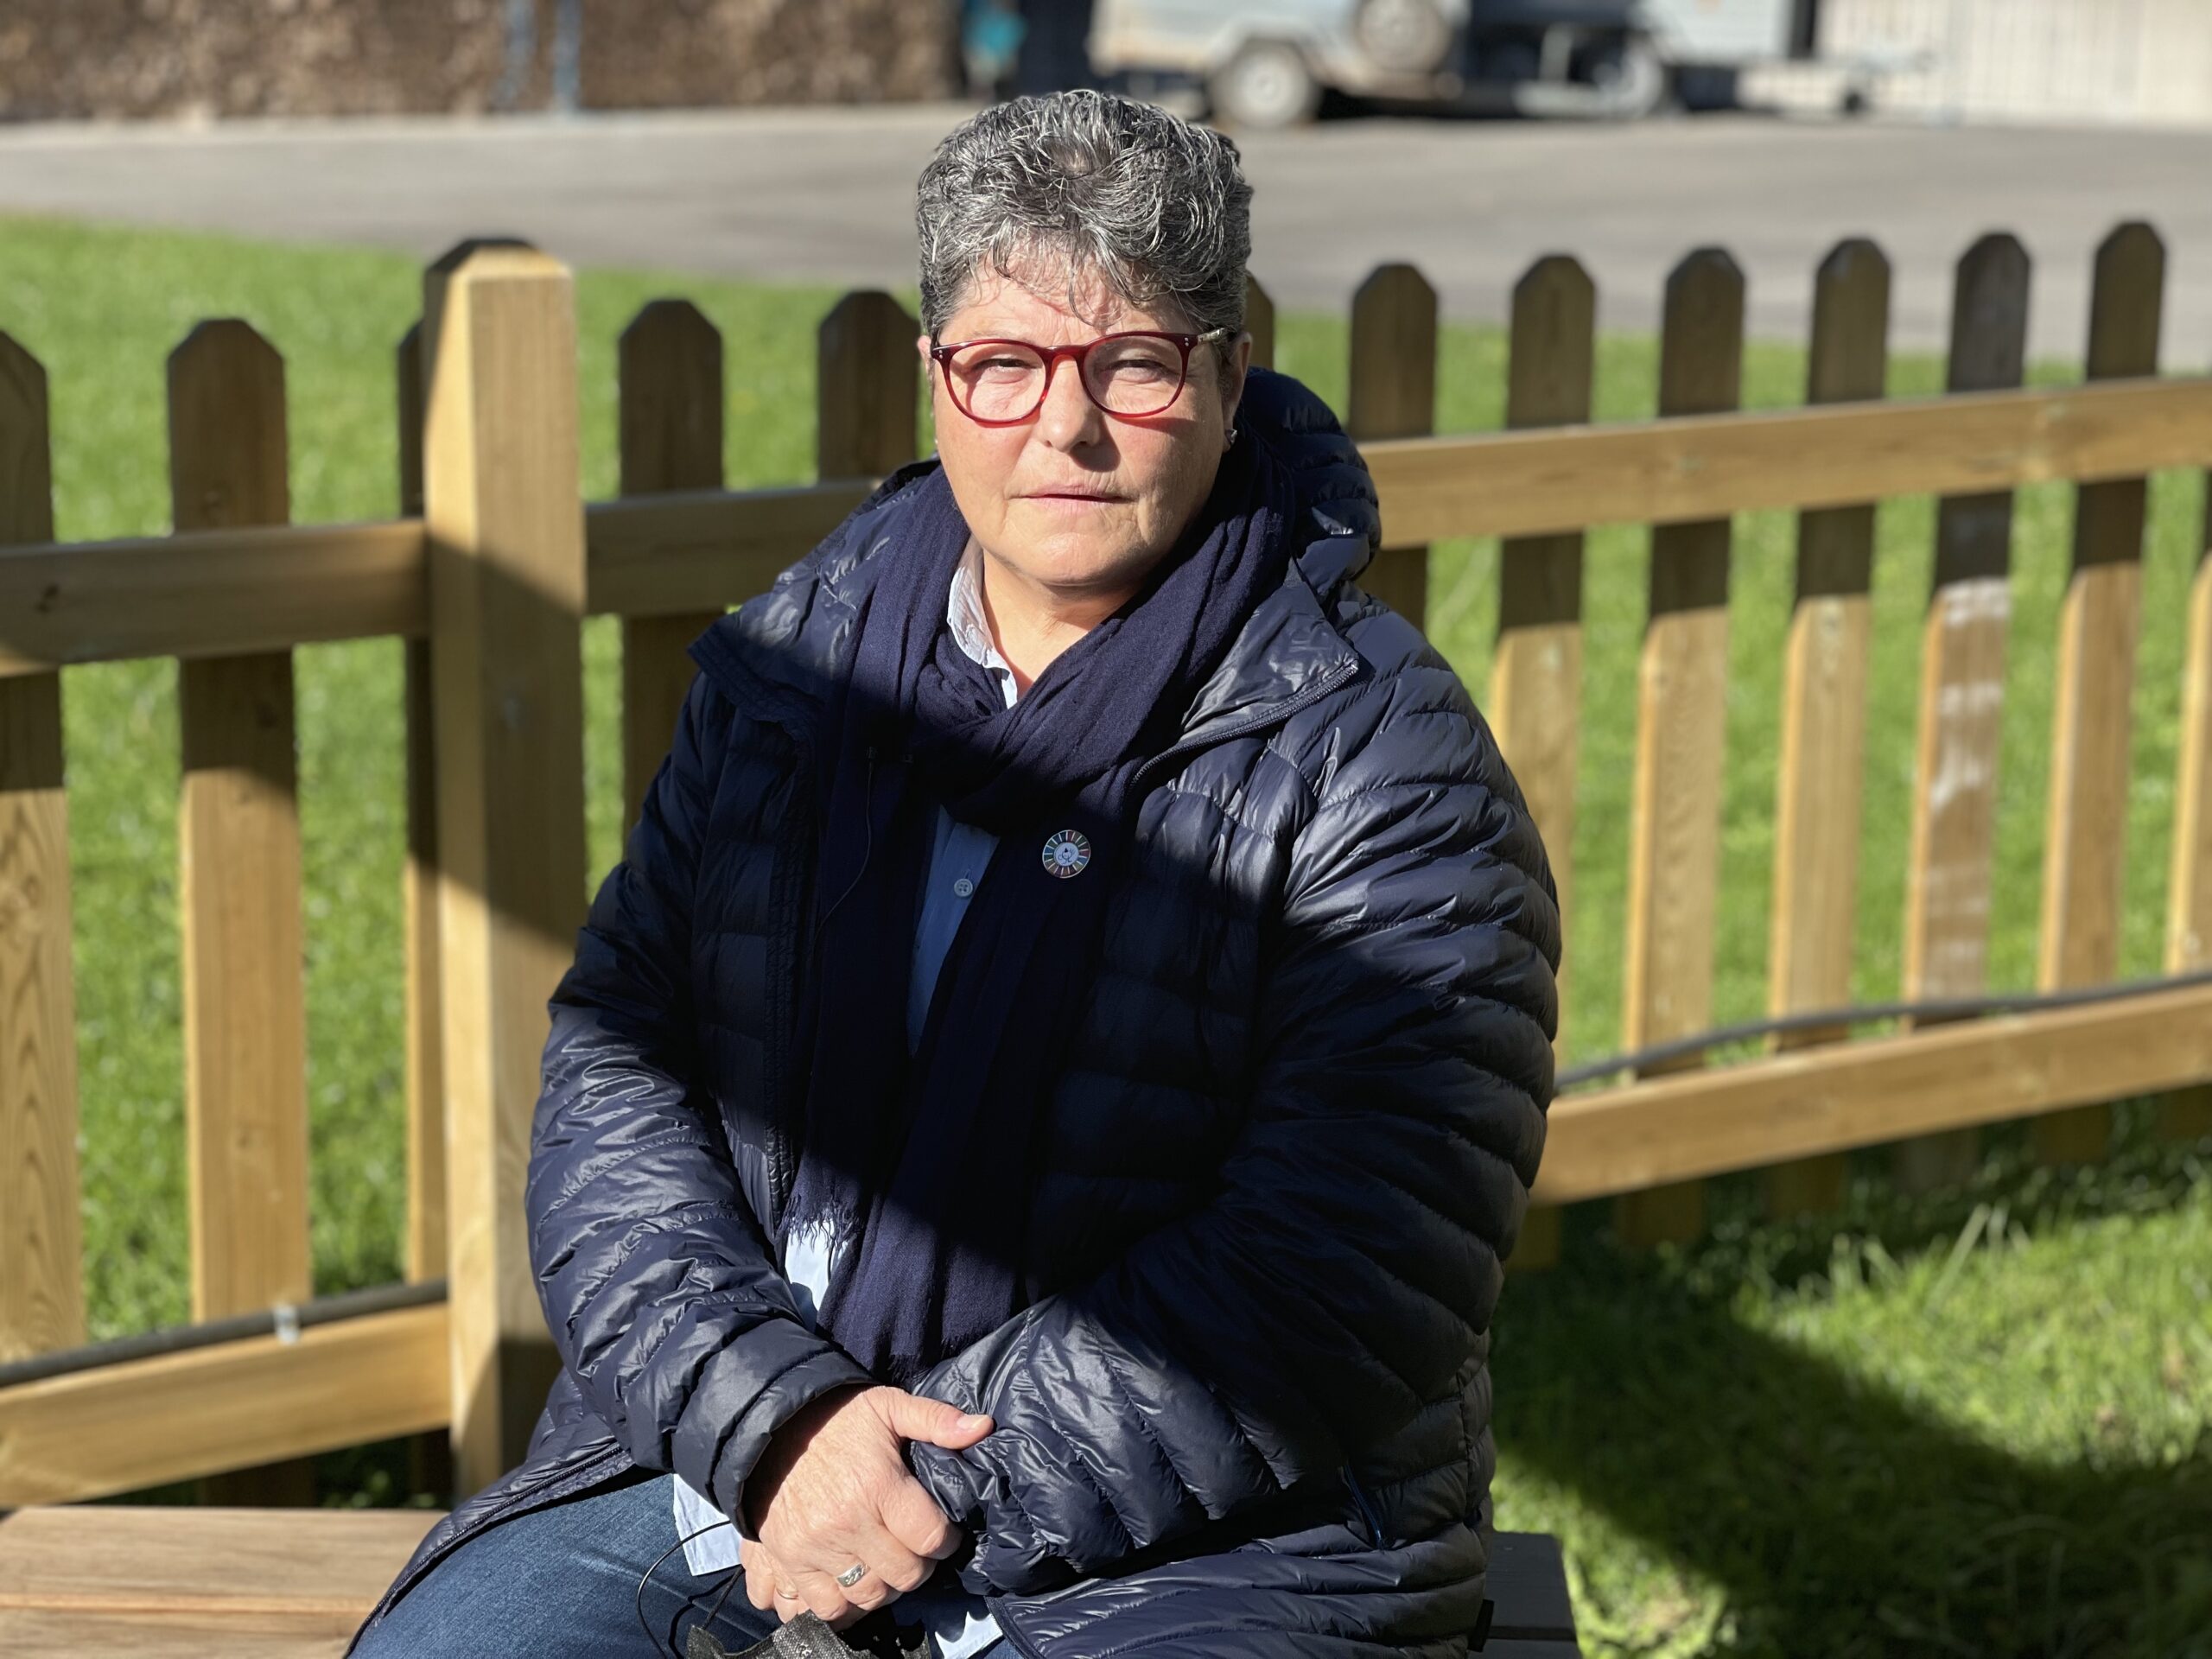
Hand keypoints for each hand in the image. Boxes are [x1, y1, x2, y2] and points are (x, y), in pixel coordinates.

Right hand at [746, 1385, 993, 1627]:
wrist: (771, 1428)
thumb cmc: (837, 1418)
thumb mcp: (889, 1406)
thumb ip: (937, 1419)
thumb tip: (983, 1427)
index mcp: (878, 1486)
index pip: (931, 1538)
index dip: (947, 1541)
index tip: (943, 1533)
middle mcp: (848, 1523)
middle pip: (903, 1575)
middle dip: (918, 1566)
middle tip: (914, 1550)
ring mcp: (815, 1547)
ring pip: (865, 1598)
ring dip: (882, 1589)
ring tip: (884, 1567)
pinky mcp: (789, 1561)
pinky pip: (821, 1607)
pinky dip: (840, 1605)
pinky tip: (850, 1585)